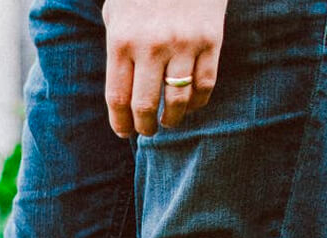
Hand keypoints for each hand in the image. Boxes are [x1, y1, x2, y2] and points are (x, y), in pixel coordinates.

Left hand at [102, 0, 227, 136]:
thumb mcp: (116, 15)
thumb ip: (116, 52)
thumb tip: (120, 97)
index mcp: (121, 43)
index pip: (118, 98)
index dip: (120, 123)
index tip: (124, 132)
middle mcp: (151, 47)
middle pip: (146, 106)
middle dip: (145, 127)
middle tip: (147, 130)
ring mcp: (183, 44)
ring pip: (178, 101)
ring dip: (173, 119)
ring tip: (168, 121)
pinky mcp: (210, 39)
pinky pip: (205, 84)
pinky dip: (198, 103)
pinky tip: (191, 106)